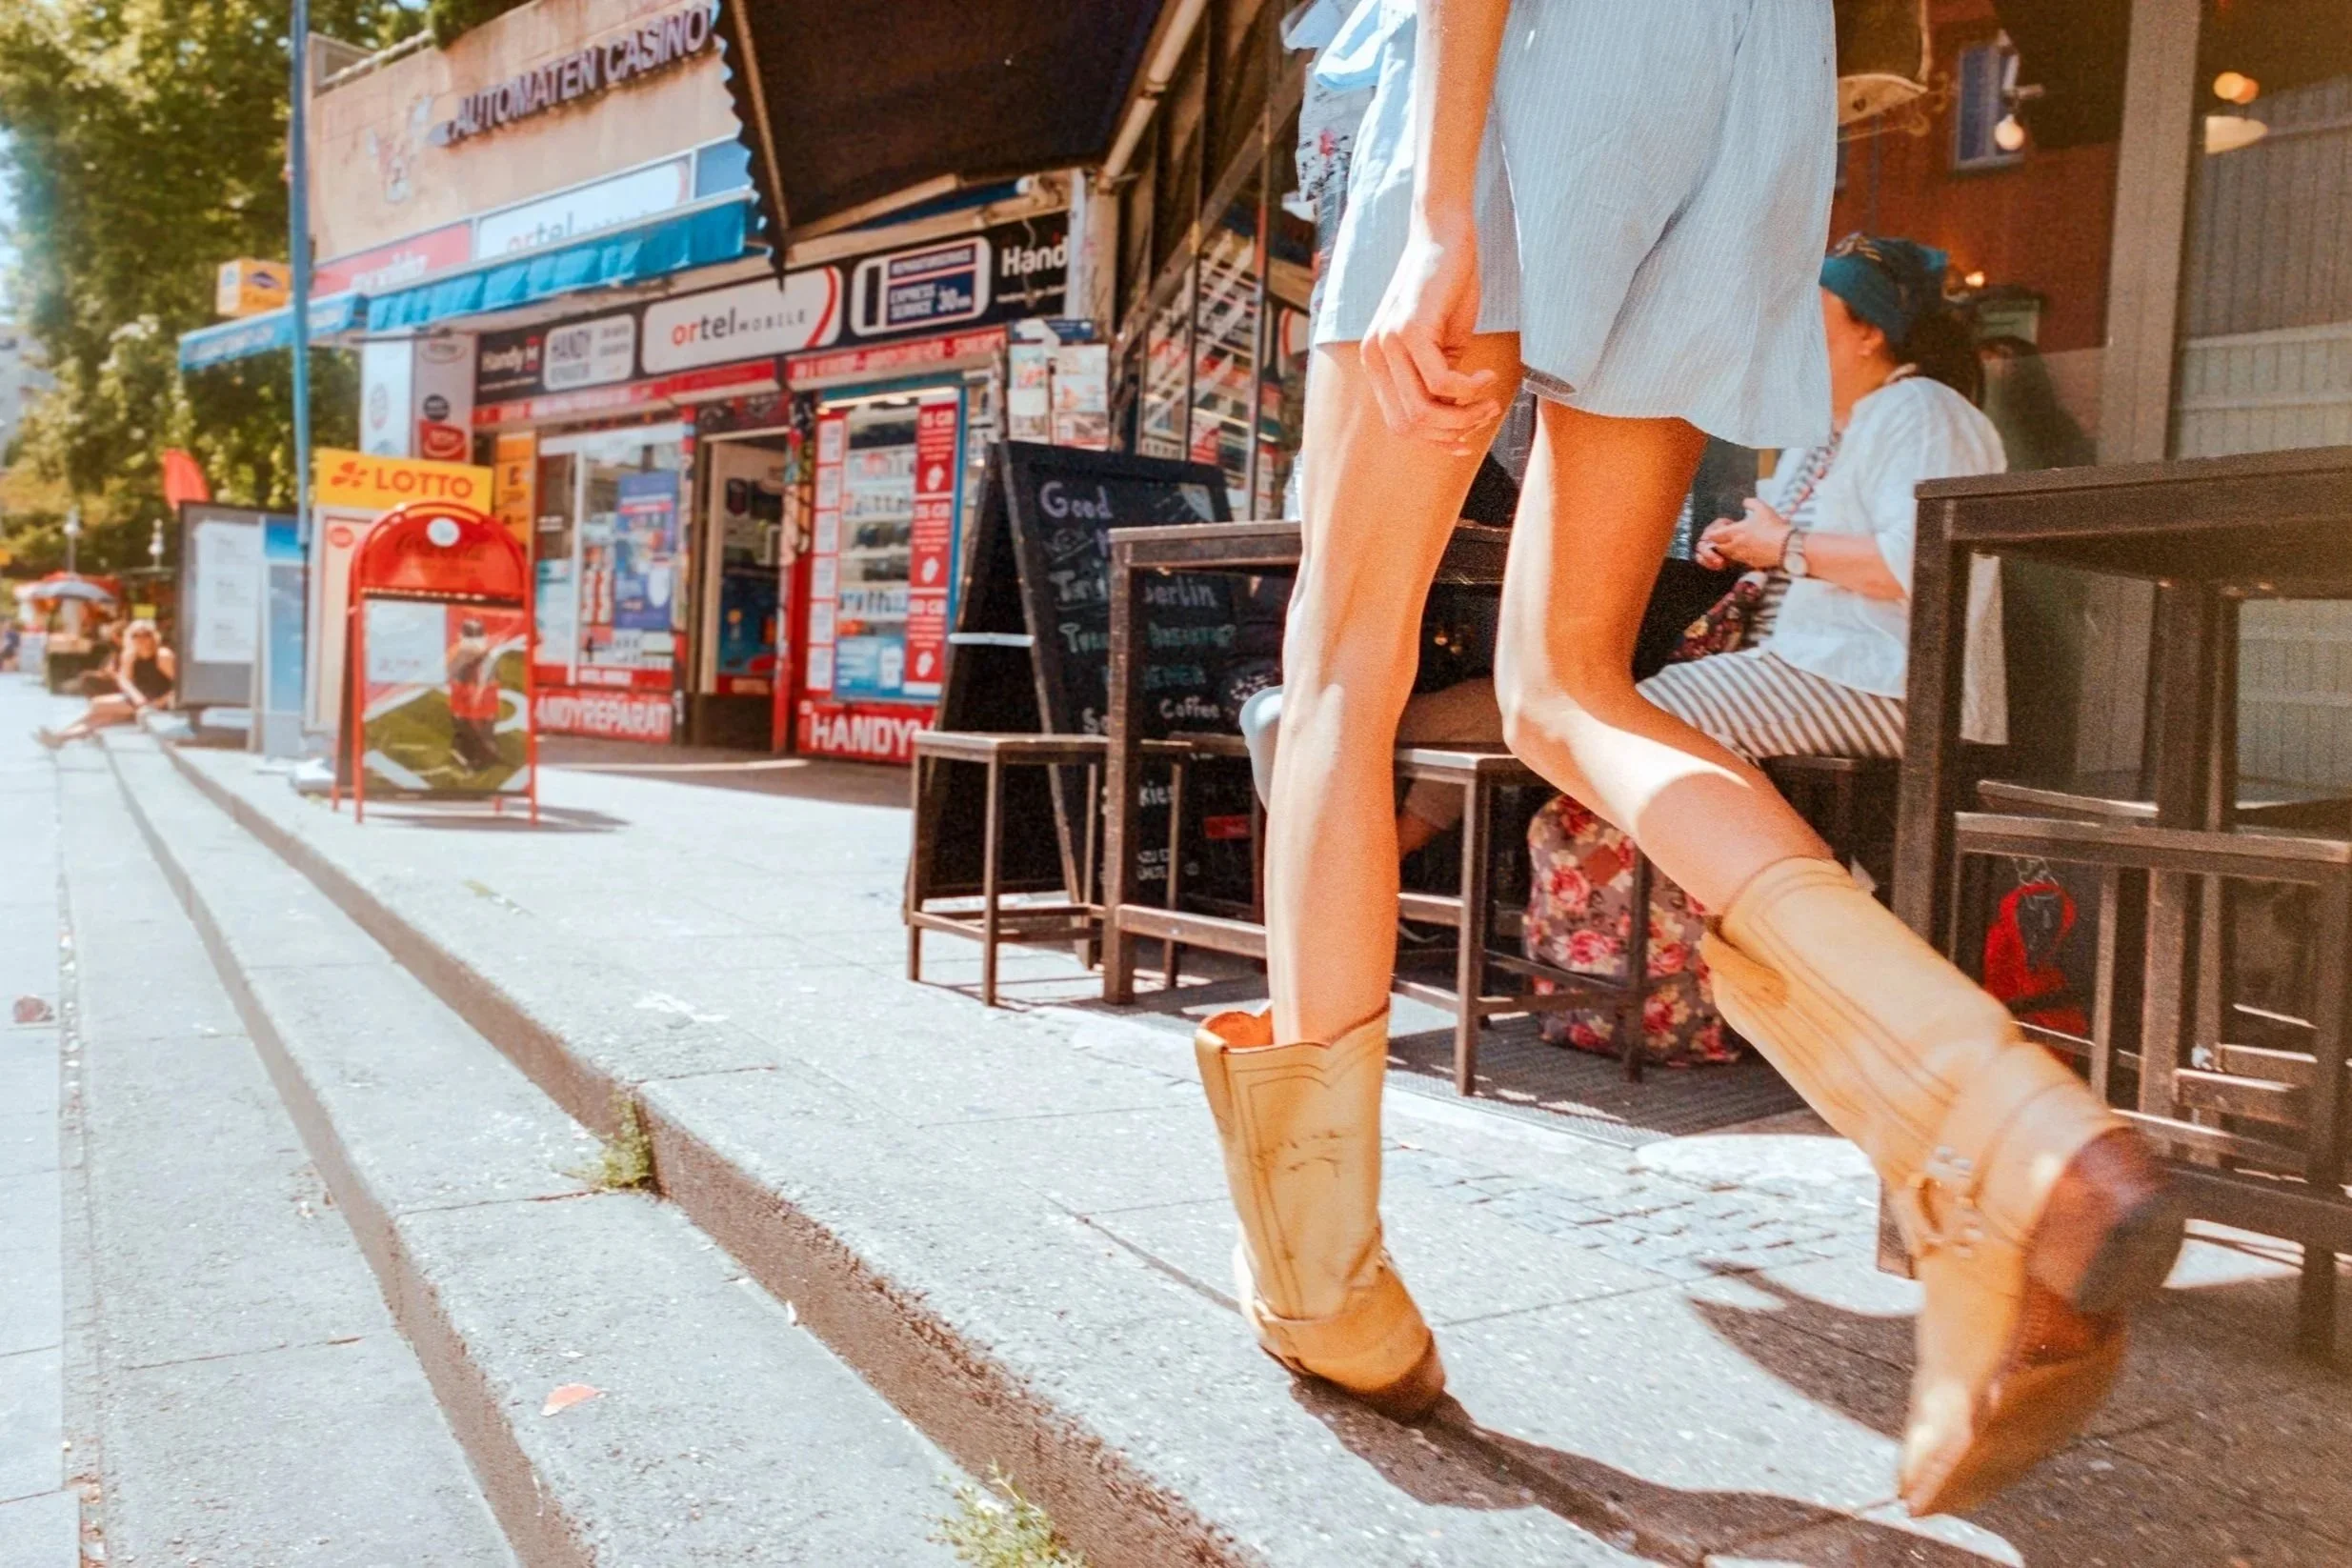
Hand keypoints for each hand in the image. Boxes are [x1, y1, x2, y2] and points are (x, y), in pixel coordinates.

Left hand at [1359, 217, 1502, 453]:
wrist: (1445, 237)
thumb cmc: (1447, 290)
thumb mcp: (1442, 345)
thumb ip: (1439, 383)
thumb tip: (1456, 424)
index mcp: (1376, 364)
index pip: (1399, 424)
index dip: (1435, 440)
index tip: (1468, 439)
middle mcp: (1374, 357)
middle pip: (1410, 425)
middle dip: (1454, 430)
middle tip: (1487, 413)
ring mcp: (1387, 344)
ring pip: (1424, 411)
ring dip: (1465, 415)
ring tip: (1491, 399)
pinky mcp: (1409, 330)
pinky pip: (1442, 383)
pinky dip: (1470, 389)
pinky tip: (1487, 376)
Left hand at [1696, 498, 1792, 570]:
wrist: (1787, 547)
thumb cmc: (1774, 527)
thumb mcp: (1763, 509)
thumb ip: (1751, 503)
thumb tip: (1745, 502)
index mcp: (1736, 532)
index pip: (1714, 536)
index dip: (1714, 533)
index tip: (1721, 528)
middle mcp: (1736, 546)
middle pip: (1719, 547)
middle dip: (1720, 542)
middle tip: (1727, 536)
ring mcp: (1743, 556)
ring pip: (1729, 555)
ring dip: (1729, 549)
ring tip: (1738, 542)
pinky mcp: (1751, 564)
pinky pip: (1740, 560)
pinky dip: (1741, 555)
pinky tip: (1750, 549)